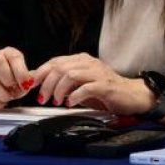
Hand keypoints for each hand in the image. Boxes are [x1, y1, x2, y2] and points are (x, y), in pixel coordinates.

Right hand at [0, 47, 32, 109]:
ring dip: (3, 94)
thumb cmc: (11, 78)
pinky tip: (2, 101)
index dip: (21, 72)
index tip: (26, 84)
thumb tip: (33, 80)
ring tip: (9, 97)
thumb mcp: (22, 75)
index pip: (14, 57)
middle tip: (15, 90)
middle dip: (9, 81)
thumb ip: (29, 77)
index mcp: (8, 53)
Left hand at [30, 54, 150, 115]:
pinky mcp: (105, 85)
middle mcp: (88, 63)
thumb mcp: (81, 86)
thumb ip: (64, 83)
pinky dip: (75, 96)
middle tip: (43, 97)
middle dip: (47, 83)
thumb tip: (42, 85)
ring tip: (56, 101)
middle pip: (60, 67)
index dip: (41, 72)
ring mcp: (97, 73)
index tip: (32, 85)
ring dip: (59, 89)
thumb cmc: (106, 92)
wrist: (132, 96)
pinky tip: (70, 103)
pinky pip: (86, 87)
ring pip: (70, 75)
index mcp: (81, 60)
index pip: (55, 61)